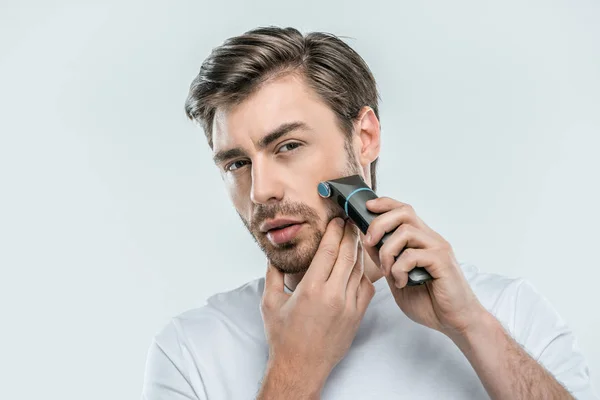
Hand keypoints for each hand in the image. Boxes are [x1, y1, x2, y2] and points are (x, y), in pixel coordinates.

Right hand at [260, 218, 374, 390]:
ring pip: (359, 270)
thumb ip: (272, 276)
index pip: (329, 251)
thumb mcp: (270, 303)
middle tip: (351, 221)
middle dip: (350, 235)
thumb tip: (273, 257)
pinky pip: (366, 288)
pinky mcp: (357, 317)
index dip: (335, 232)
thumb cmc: (283, 337)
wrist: (300, 368)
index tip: (337, 220)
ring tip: (356, 238)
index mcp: (311, 289)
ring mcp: (348, 307)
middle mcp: (333, 295)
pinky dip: (364, 274)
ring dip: (358, 251)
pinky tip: (359, 267)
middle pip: (348, 255)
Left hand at [363, 197, 485, 338]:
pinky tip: (402, 282)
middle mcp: (430, 239)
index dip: (385, 204)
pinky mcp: (442, 261)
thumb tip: (367, 238)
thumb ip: (385, 259)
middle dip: (380, 224)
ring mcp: (438, 248)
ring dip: (388, 251)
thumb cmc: (429, 301)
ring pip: (405, 232)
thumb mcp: (397, 277)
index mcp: (421, 240)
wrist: (455, 321)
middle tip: (370, 242)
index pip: (403, 210)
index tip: (367, 206)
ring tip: (389, 272)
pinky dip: (400, 269)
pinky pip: (412, 255)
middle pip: (403, 212)